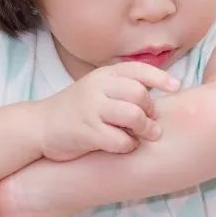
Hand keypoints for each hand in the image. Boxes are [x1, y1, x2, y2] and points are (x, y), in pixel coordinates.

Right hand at [37, 61, 179, 160]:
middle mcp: (97, 88)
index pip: (138, 70)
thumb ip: (122, 88)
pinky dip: (128, 146)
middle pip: (140, 94)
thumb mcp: (96, 89)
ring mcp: (91, 109)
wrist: (40, 126)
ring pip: (134, 115)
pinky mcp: (87, 132)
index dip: (160, 78)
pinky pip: (121, 140)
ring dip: (145, 129)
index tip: (176, 87)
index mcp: (102, 75)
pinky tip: (124, 146)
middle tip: (150, 123)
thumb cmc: (76, 110)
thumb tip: (159, 91)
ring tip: (144, 135)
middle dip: (151, 111)